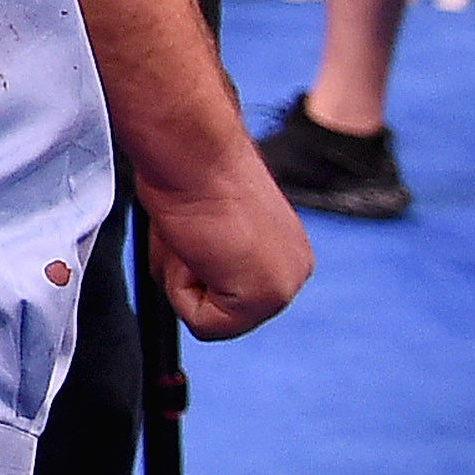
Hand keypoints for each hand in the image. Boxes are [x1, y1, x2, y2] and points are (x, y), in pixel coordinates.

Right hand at [139, 155, 312, 337]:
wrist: (194, 151)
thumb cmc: (191, 168)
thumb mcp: (207, 221)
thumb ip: (212, 255)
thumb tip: (188, 268)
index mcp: (285, 251)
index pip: (228, 290)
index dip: (194, 266)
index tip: (198, 229)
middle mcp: (294, 271)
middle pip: (220, 311)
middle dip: (190, 277)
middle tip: (193, 232)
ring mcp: (284, 287)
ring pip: (210, 318)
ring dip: (184, 278)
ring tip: (194, 233)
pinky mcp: (263, 298)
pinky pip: (203, 323)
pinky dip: (181, 287)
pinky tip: (195, 246)